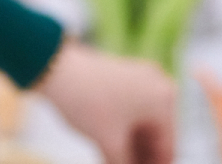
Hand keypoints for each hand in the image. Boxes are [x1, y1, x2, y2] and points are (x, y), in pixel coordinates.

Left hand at [36, 41, 176, 163]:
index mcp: (165, 100)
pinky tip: (110, 149)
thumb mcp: (109, 142)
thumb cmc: (87, 100)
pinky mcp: (123, 77)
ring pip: (141, 124)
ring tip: (114, 162)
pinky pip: (131, 112)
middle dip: (140, 158)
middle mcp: (158, 86)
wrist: (55, 67)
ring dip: (131, 148)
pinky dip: (123, 132)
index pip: (167, 149)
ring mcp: (140, 79)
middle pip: (155, 136)